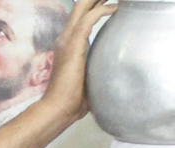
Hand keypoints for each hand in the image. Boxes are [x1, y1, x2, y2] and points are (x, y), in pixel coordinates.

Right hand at [38, 0, 118, 120]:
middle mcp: (66, 37)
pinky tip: (116, 7)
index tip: (111, 1)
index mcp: (69, 43)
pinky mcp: (73, 45)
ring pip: (83, 6)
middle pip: (81, 5)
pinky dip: (103, 10)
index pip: (82, 15)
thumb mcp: (89, 76)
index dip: (96, 4)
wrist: (58, 109)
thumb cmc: (73, 100)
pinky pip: (88, 20)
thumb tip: (115, 70)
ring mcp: (67, 40)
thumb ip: (97, 67)